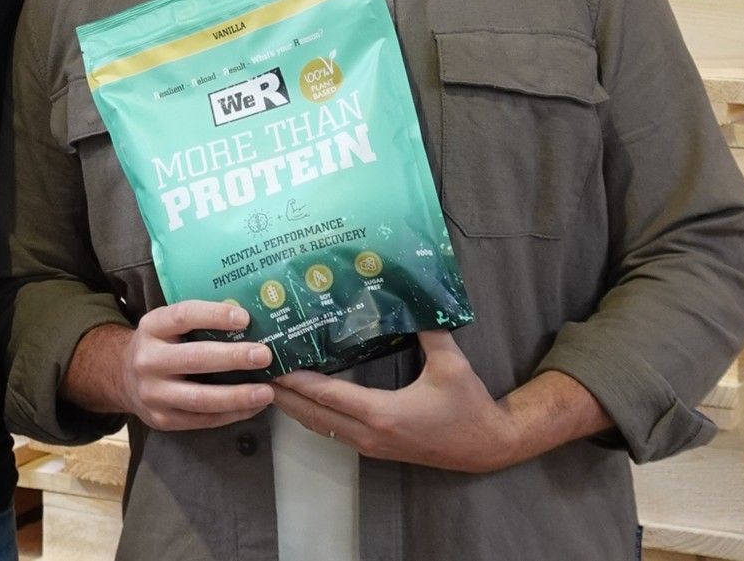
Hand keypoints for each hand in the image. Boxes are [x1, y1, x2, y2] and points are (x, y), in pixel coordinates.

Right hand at [121, 301, 274, 430]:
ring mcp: (153, 394)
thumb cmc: (160, 345)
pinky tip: (253, 406)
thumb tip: (248, 321)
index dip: (214, 316)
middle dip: (233, 358)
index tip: (245, 317)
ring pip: (200, 398)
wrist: (124, 378)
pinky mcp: (163, 420)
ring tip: (266, 391)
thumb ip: (198, 323)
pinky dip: (232, 414)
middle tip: (264, 356)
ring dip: (238, 395)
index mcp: (151, 327)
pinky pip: (202, 419)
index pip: (183, 316)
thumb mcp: (168, 325)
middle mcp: (148, 360)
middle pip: (194, 359)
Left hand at [272, 331, 517, 472]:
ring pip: (320, 428)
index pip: (327, 396)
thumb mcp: (451, 363)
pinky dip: (312, 416)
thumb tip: (409, 294)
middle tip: (256, 371)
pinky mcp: (374, 449)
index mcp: (382, 414)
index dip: (296, 381)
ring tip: (270, 383)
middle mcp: (368, 434)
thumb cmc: (467, 406)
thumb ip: (429, 329)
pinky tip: (302, 400)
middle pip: (313, 415)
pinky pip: (333, 433)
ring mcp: (370, 445)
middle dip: (283, 393)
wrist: (486, 447)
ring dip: (294, 407)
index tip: (272, 364)